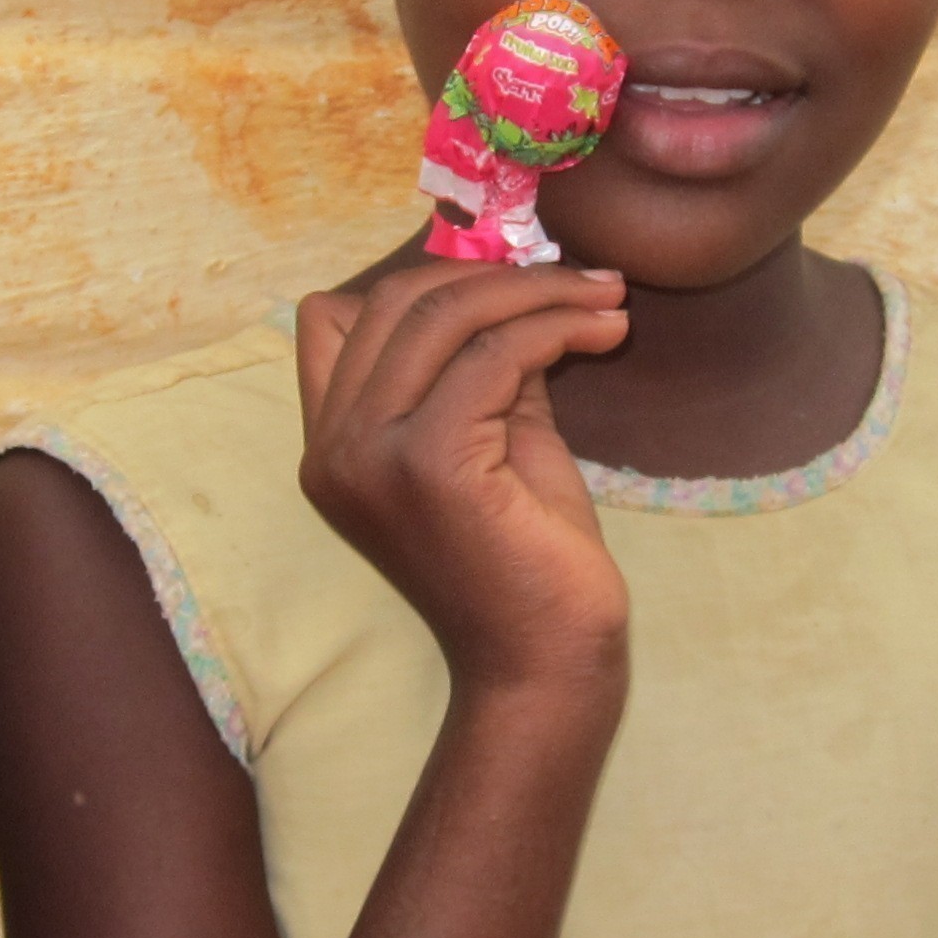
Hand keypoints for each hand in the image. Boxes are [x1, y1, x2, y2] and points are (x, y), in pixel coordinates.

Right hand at [295, 261, 629, 697]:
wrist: (543, 664)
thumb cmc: (526, 563)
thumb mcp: (493, 441)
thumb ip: (484, 369)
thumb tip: (520, 287)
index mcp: (331, 446)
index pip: (334, 317)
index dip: (422, 281)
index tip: (511, 283)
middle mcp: (332, 448)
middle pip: (392, 300)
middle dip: (493, 273)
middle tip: (578, 281)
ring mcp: (370, 455)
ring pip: (445, 315)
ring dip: (539, 291)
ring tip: (606, 300)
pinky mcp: (429, 462)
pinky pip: (494, 354)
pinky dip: (556, 327)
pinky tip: (605, 333)